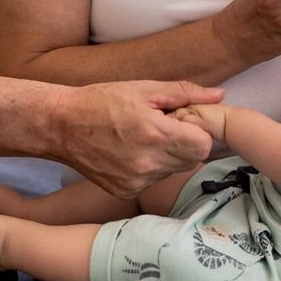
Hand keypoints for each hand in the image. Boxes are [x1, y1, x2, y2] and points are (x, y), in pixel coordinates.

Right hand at [50, 79, 223, 197]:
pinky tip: (132, 151)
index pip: (203, 145)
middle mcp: (148, 164)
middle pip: (192, 160)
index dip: (197, 131)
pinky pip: (153, 180)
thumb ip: (185, 94)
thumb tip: (219, 95)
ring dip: (168, 155)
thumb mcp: (145, 88)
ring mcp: (136, 181)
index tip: (182, 120)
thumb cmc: (103, 101)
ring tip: (144, 137)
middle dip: (185, 142)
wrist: (62, 125)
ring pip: (173, 171)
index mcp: (155, 135)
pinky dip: (150, 167)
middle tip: (162, 126)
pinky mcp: (125, 192)